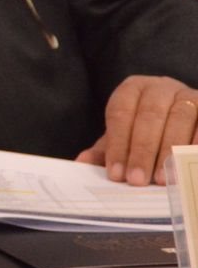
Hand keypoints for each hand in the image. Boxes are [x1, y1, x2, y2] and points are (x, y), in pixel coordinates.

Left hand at [75, 75, 197, 184]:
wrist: (186, 112)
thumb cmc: (148, 126)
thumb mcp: (125, 134)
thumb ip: (107, 148)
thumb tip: (82, 162)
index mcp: (132, 89)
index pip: (120, 113)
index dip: (117, 144)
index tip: (116, 173)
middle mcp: (160, 87)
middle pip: (149, 117)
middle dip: (142, 151)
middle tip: (137, 180)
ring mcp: (188, 94)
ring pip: (179, 120)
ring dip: (170, 152)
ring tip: (162, 180)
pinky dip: (196, 145)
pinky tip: (187, 165)